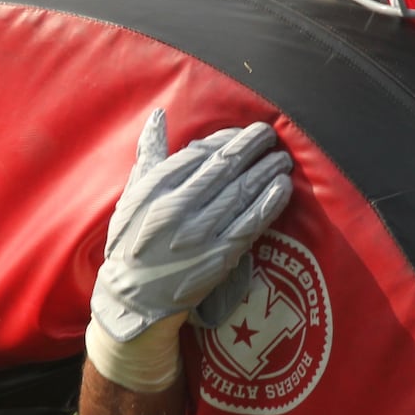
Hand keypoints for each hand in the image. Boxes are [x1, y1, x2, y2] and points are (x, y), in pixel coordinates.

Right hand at [91, 108, 293, 342]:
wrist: (134, 299)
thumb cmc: (132, 242)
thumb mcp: (131, 196)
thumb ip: (150, 154)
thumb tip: (159, 115)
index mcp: (154, 189)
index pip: (199, 152)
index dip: (225, 138)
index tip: (241, 131)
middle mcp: (177, 208)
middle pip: (224, 167)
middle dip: (251, 146)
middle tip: (269, 134)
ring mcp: (200, 233)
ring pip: (242, 191)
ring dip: (266, 170)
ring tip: (282, 158)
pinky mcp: (219, 256)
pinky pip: (251, 223)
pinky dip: (270, 202)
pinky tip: (283, 186)